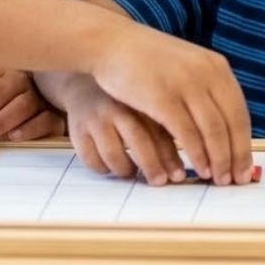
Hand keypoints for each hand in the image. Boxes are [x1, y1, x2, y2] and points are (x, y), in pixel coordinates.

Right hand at [62, 74, 184, 185]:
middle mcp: (116, 107)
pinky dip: (103, 169)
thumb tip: (187, 163)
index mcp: (138, 98)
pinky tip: (111, 167)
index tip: (179, 176)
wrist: (83, 83)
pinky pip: (91, 160)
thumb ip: (164, 125)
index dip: (171, 157)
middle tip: (160, 182)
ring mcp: (95, 119)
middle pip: (138, 141)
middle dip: (151, 166)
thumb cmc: (123, 101)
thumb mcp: (144, 103)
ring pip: (113, 155)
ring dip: (126, 170)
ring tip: (132, 172)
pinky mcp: (77, 131)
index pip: (159, 130)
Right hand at [89, 21, 253, 185]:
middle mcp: (205, 72)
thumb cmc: (146, 58)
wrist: (110, 41)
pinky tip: (197, 168)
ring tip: (218, 179)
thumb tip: (226, 128)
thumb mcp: (185, 64)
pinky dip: (196, 155)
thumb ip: (205, 87)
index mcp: (214, 64)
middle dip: (236, 156)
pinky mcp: (162, 97)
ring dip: (219, 160)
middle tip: (236, 180)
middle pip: (231, 124)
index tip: (245, 166)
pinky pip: (187, 133)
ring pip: (213, 131)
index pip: (239, 111)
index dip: (244, 143)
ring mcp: (184, 83)